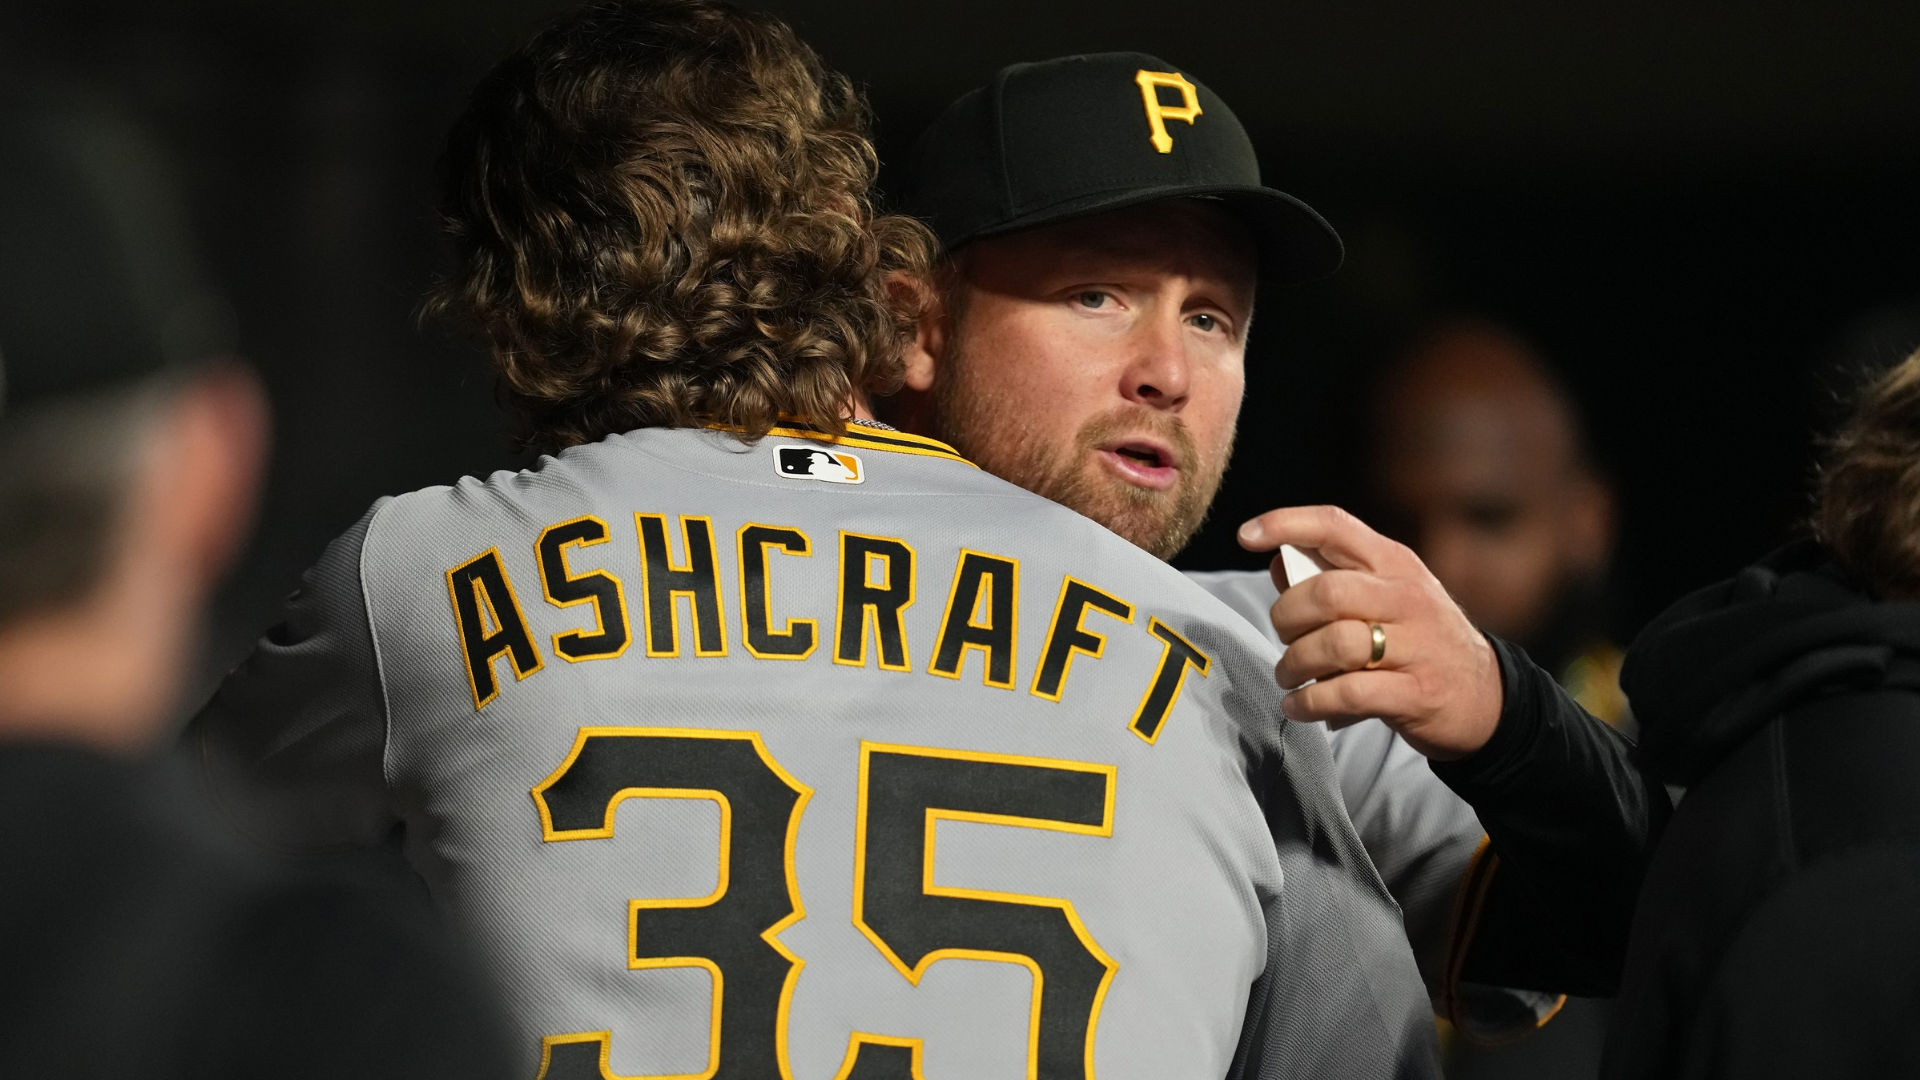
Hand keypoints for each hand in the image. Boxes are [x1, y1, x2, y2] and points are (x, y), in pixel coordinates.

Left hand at [1237, 505, 1501, 760]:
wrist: (1487, 698)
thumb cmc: (1417, 640)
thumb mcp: (1385, 596)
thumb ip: (1332, 576)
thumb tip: (1276, 561)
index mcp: (1395, 563)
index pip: (1335, 526)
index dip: (1286, 523)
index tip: (1246, 534)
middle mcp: (1407, 597)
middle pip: (1326, 592)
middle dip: (1287, 616)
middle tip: (1283, 636)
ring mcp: (1416, 646)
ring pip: (1334, 643)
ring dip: (1295, 663)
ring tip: (1288, 676)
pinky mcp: (1416, 693)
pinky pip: (1347, 692)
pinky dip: (1311, 702)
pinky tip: (1299, 706)